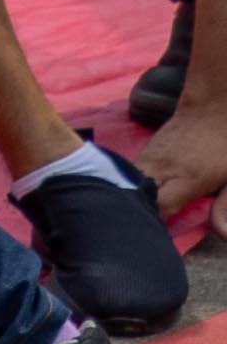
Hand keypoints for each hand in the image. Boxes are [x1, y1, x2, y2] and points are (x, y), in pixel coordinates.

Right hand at [137, 104, 226, 224]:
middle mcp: (160, 169)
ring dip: (129, 199)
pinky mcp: (144, 152)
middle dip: (133, 213)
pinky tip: (133, 194)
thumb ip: (226, 205)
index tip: (152, 237)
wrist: (213, 106)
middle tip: (135, 229)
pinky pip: (130, 173)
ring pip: (127, 184)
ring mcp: (148, 158)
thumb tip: (222, 233)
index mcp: (185, 179)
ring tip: (128, 214)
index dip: (153, 225)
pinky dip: (130, 186)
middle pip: (135, 197)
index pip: (158, 208)